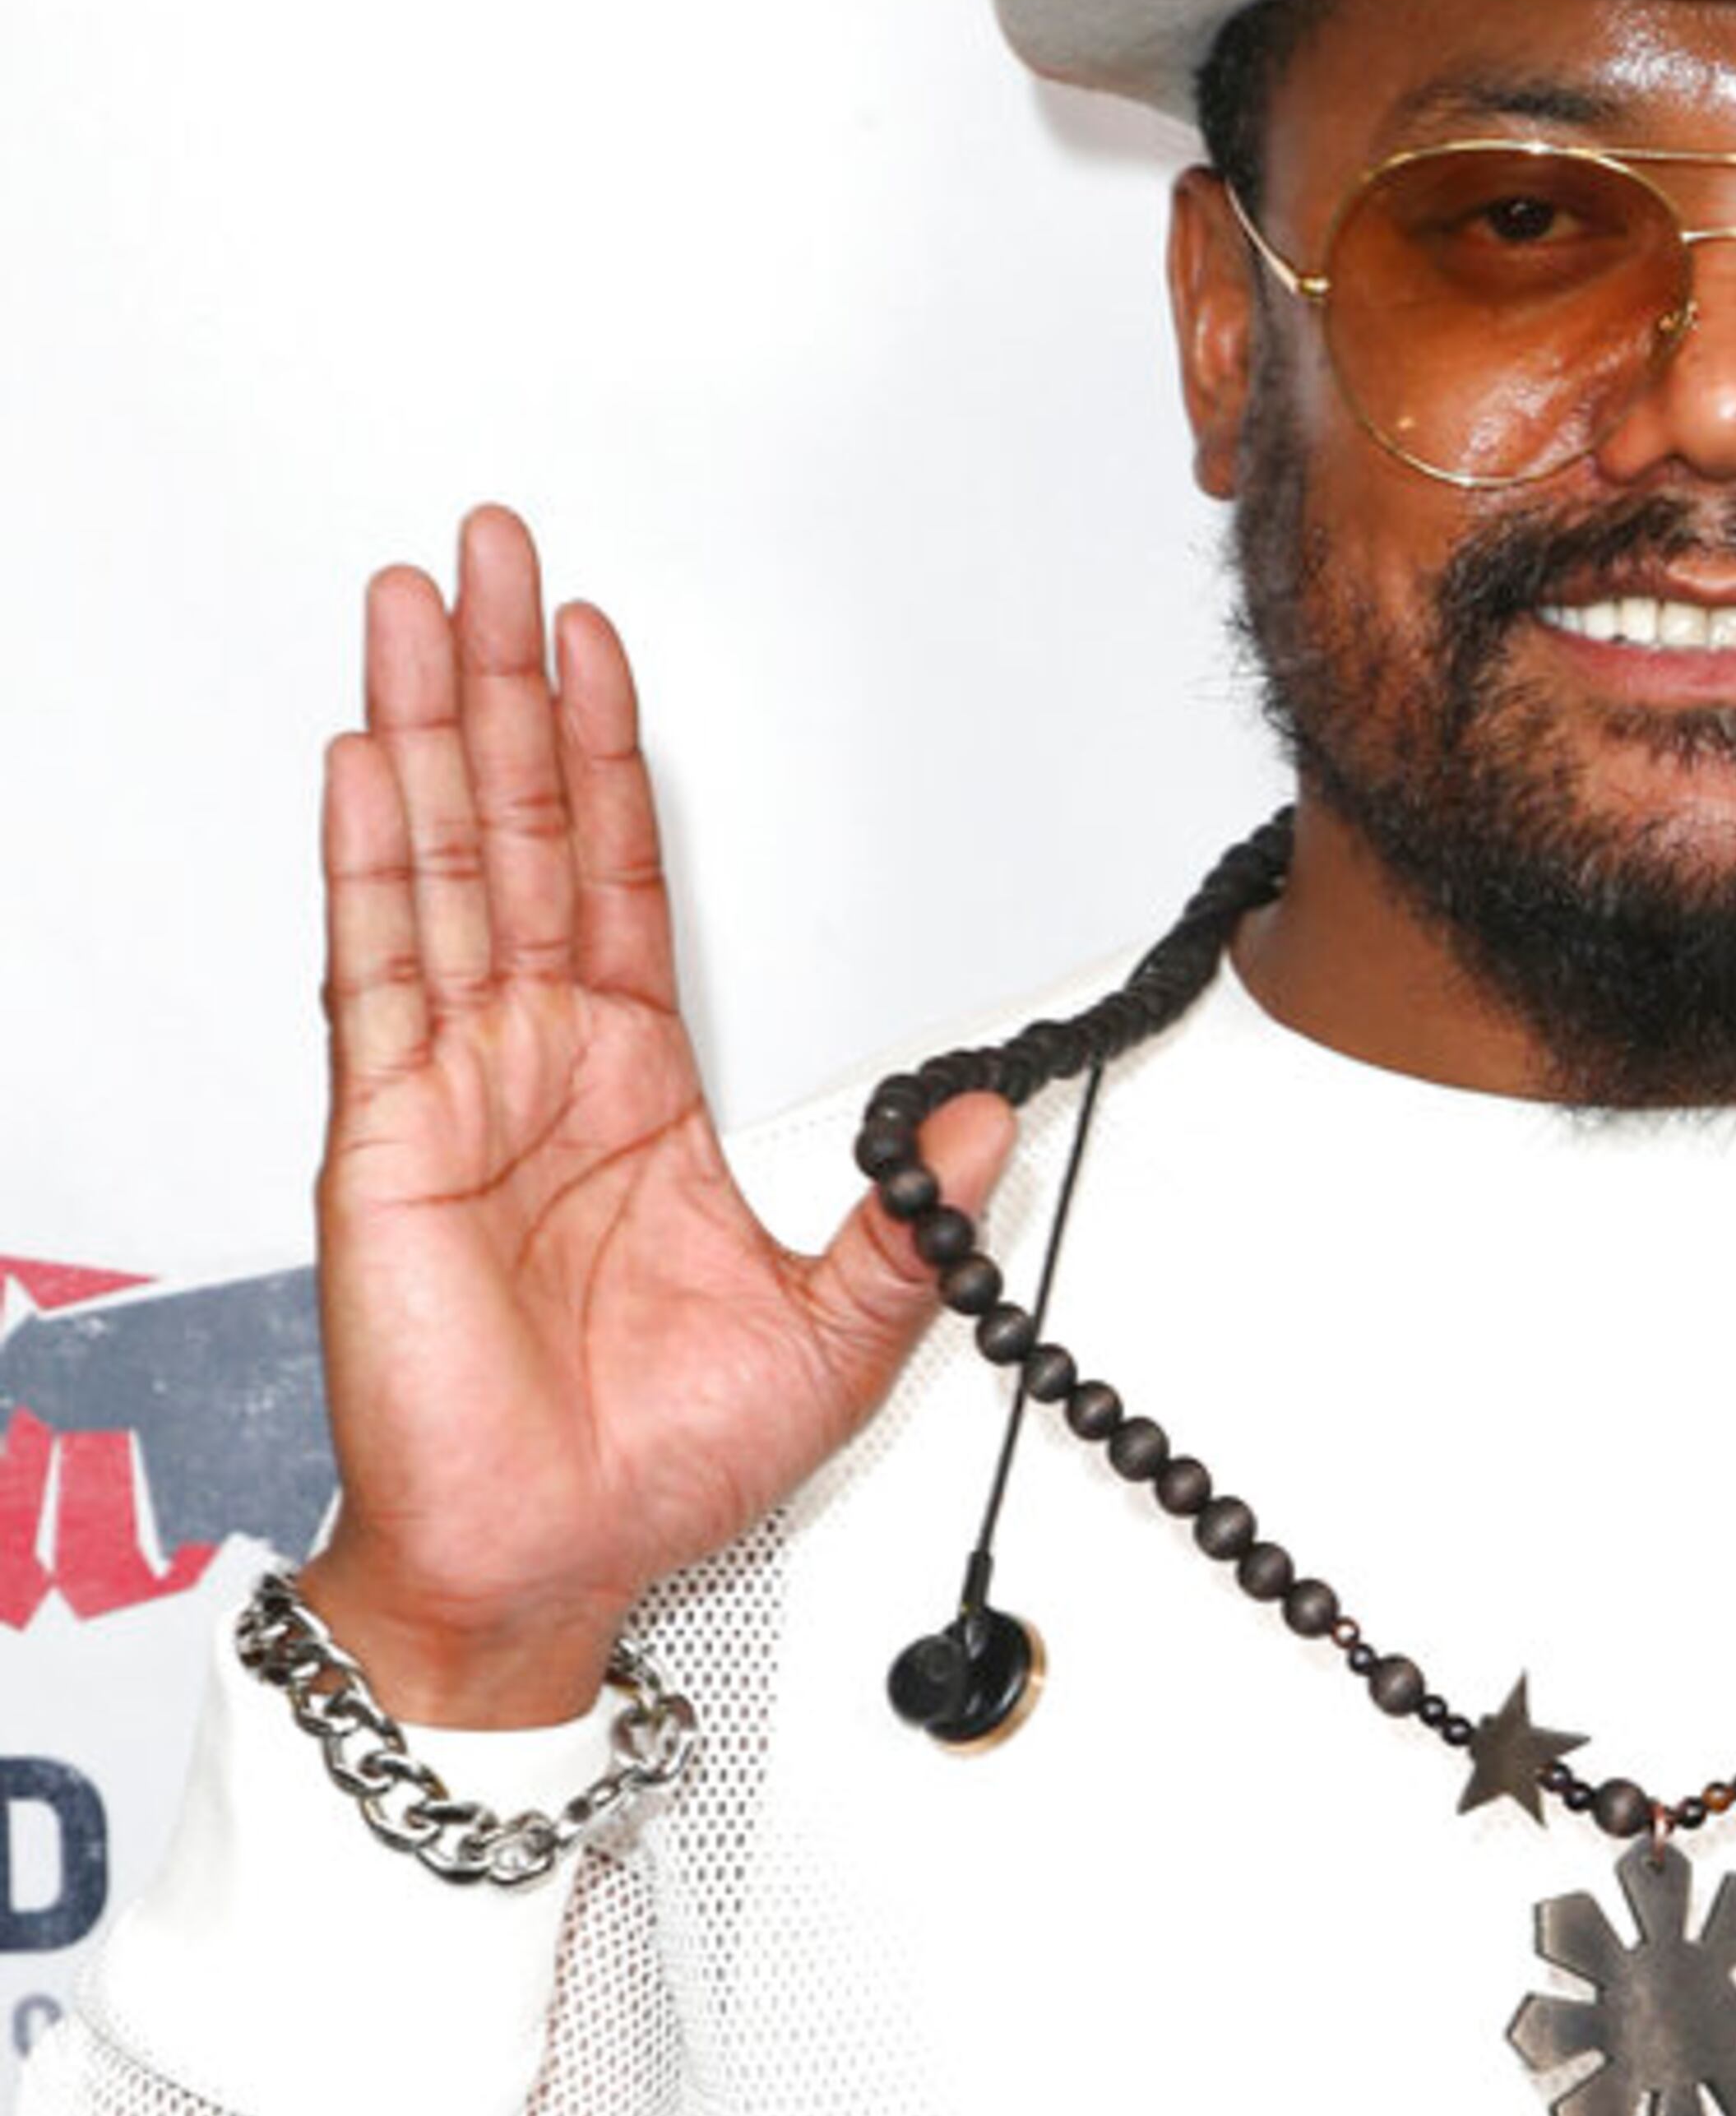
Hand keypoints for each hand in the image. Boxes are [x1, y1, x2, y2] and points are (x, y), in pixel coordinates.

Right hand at [294, 507, 1006, 1726]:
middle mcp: (537, 1066)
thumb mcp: (836, 1336)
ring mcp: (456, 1089)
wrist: (547, 1562)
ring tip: (417, 604)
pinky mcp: (392, 1139)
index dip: (612, 757)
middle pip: (518, 830)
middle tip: (494, 552)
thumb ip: (910, 1223)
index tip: (601, 644)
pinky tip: (364, 762)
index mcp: (633, 1092)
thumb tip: (991, 1122)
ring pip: (441, 867)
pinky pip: (379, 977)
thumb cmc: (650, 1463)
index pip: (620, 879)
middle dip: (506, 686)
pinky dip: (370, 863)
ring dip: (430, 731)